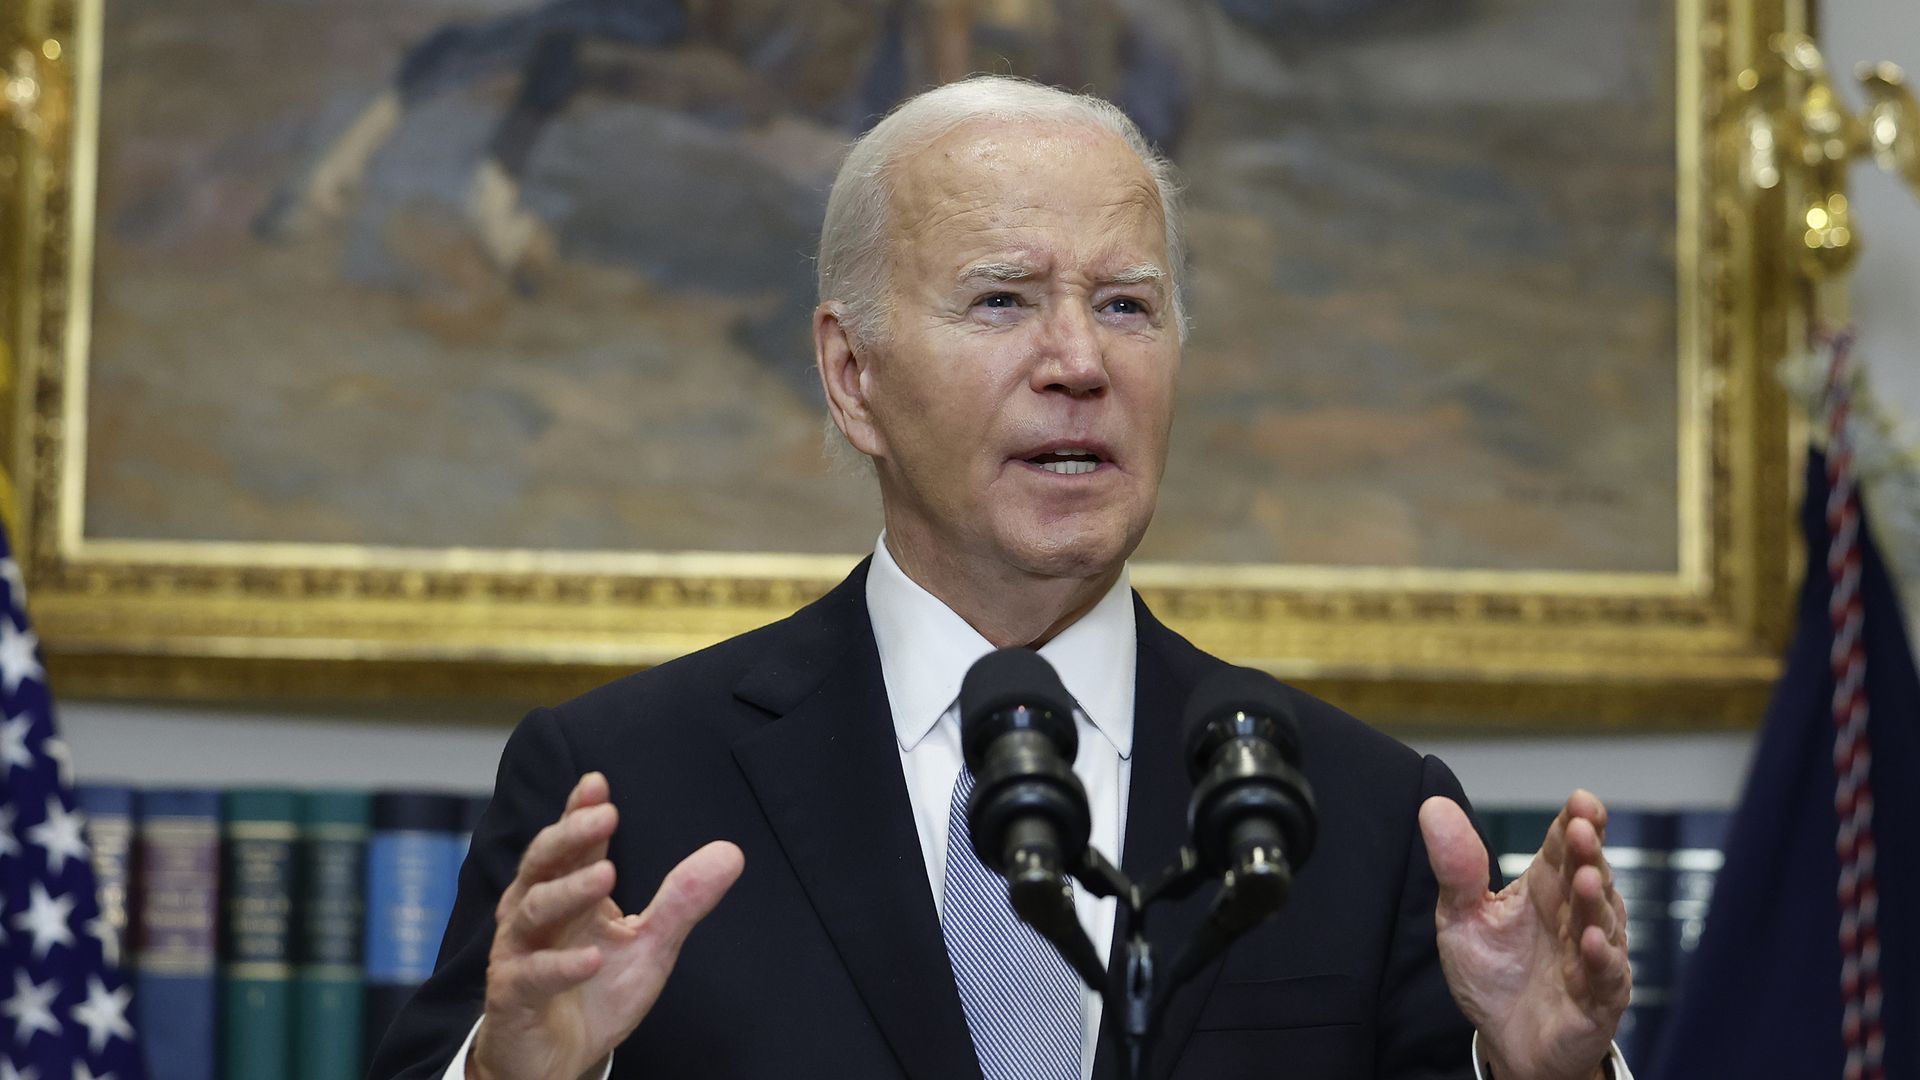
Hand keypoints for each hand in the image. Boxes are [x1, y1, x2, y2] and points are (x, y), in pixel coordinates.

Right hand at [470, 772, 743, 1079]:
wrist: (557, 1058)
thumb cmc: (594, 991)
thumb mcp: (650, 944)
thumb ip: (682, 900)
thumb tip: (731, 852)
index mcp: (566, 892)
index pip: (570, 843)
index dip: (579, 812)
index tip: (598, 783)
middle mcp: (535, 913)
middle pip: (543, 863)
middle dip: (572, 836)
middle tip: (606, 816)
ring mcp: (519, 953)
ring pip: (534, 910)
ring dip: (569, 890)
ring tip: (606, 874)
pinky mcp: (513, 996)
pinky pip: (532, 975)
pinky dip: (561, 965)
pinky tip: (592, 957)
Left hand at [1419, 790, 1628, 1079]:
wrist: (1506, 1041)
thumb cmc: (1492, 973)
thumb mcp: (1461, 917)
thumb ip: (1455, 868)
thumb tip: (1432, 806)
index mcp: (1545, 888)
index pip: (1563, 847)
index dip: (1575, 822)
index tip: (1580, 800)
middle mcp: (1575, 914)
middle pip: (1588, 874)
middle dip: (1588, 852)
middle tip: (1583, 829)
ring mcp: (1592, 954)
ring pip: (1602, 920)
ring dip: (1596, 900)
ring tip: (1585, 879)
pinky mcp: (1599, 998)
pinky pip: (1606, 975)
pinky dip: (1602, 958)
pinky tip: (1592, 941)